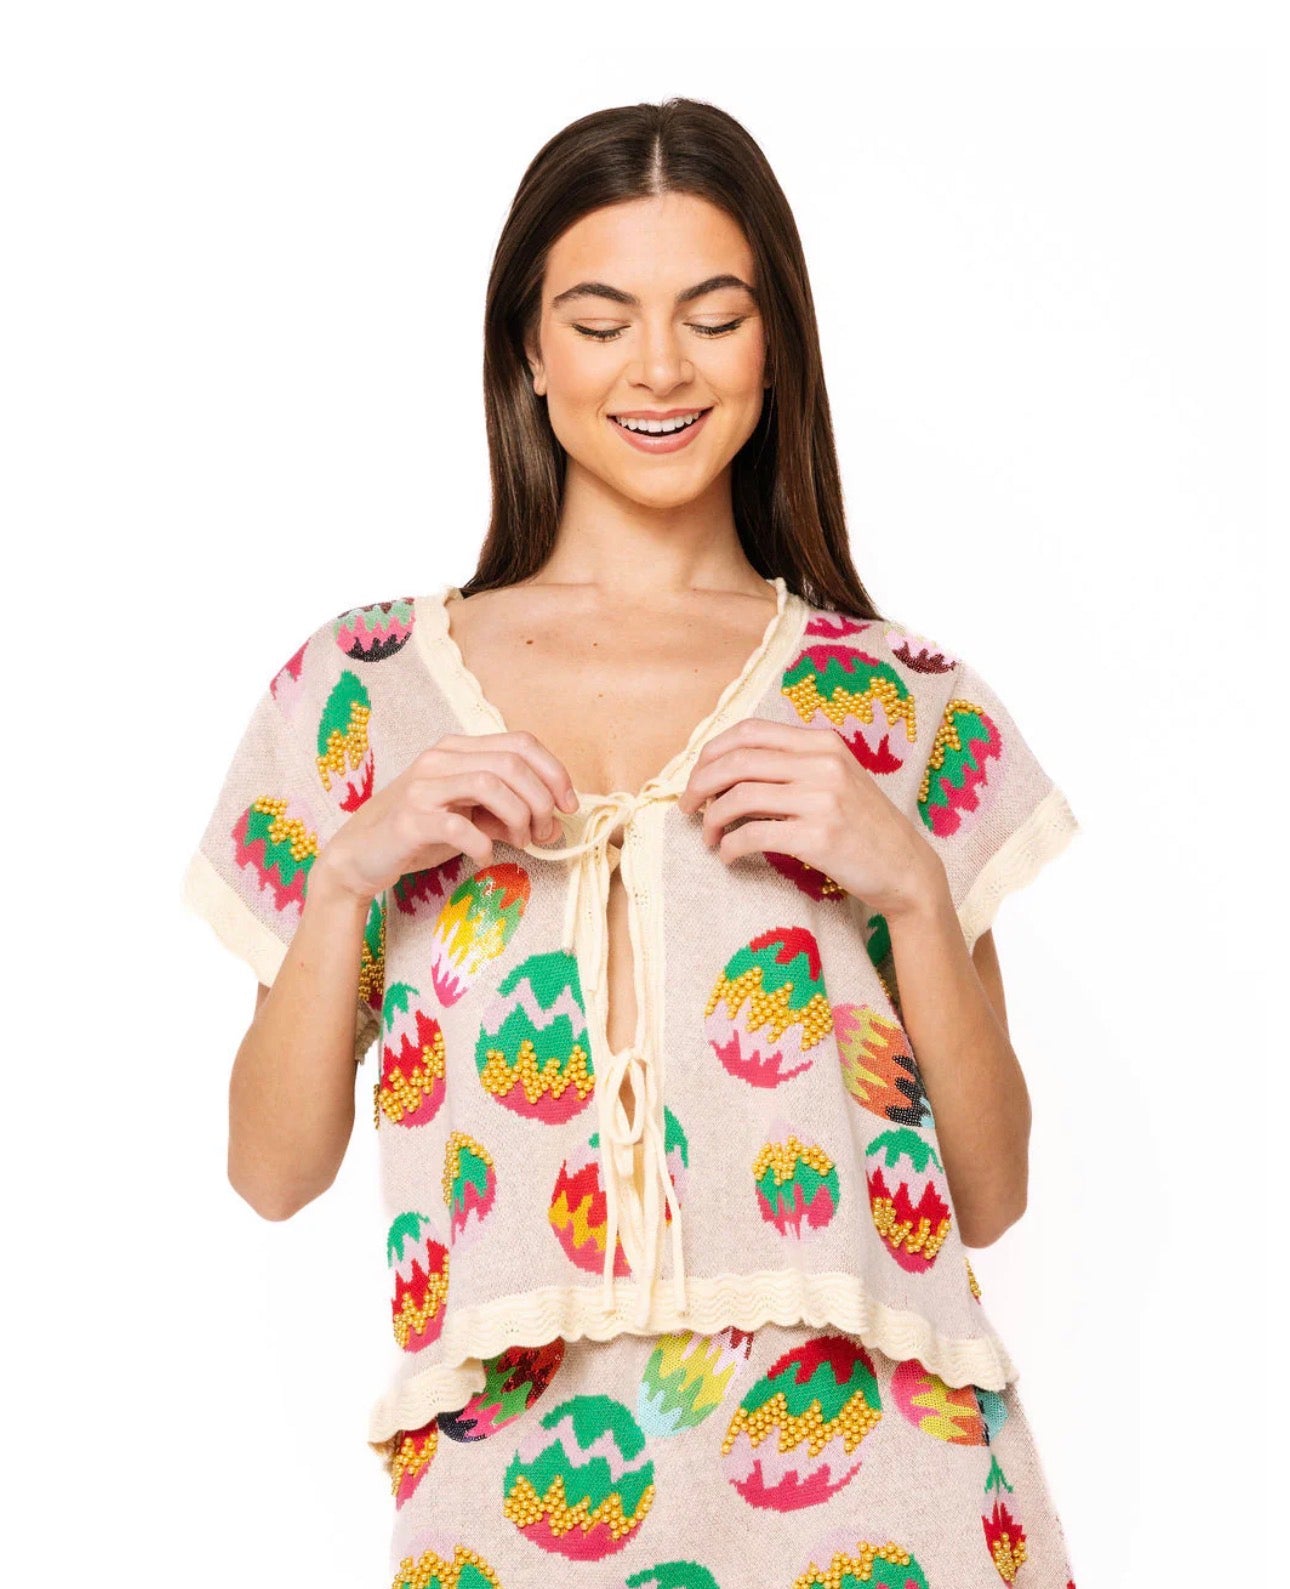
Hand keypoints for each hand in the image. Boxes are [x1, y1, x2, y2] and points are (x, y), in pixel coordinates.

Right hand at [312, 730, 578, 905]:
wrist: (360, 855)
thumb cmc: (419, 834)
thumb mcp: (470, 817)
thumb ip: (507, 813)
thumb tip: (551, 823)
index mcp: (459, 749)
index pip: (521, 742)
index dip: (555, 772)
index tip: (569, 805)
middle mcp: (441, 758)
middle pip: (512, 763)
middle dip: (541, 801)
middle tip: (544, 833)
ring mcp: (423, 786)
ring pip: (490, 784)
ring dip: (519, 818)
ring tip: (521, 842)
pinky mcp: (410, 818)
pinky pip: (461, 826)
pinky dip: (483, 845)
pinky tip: (484, 858)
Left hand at [676, 718, 941, 917]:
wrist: (906, 867)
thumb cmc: (864, 826)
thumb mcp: (835, 779)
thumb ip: (792, 766)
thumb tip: (726, 773)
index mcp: (823, 742)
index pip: (749, 732)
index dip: (712, 752)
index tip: (696, 776)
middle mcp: (822, 762)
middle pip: (736, 761)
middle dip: (700, 784)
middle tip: (687, 808)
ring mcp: (822, 798)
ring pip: (739, 797)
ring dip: (712, 820)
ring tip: (709, 837)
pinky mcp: (818, 836)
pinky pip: (753, 834)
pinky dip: (730, 846)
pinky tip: (729, 856)